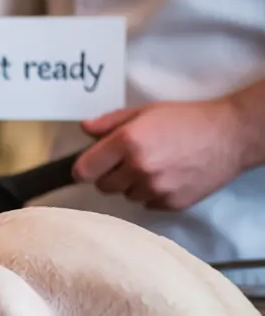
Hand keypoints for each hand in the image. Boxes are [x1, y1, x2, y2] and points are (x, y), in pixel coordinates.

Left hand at [73, 98, 259, 210]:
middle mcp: (139, 167)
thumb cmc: (187, 119)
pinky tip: (169, 177)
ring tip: (155, 166)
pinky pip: (148, 204)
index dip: (85, 169)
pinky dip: (153, 194)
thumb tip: (84, 129)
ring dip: (133, 185)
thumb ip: (110, 122)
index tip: (90, 167)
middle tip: (129, 161)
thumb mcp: (146, 111)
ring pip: (126, 196)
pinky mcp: (171, 203)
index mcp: (128, 142)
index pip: (84, 170)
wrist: (230, 136)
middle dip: (110, 175)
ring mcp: (156, 188)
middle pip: (103, 186)